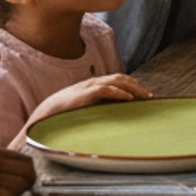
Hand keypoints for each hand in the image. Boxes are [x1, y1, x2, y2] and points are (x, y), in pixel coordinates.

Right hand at [26, 73, 150, 128]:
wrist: (45, 113)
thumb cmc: (66, 113)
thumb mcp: (86, 108)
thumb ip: (99, 107)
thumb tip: (115, 116)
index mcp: (94, 85)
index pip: (118, 80)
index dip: (133, 85)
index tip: (145, 95)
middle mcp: (93, 83)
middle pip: (121, 78)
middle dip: (137, 86)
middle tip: (150, 96)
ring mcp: (89, 86)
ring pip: (116, 81)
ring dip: (132, 88)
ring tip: (144, 97)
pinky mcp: (84, 94)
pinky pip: (105, 90)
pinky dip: (118, 93)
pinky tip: (129, 99)